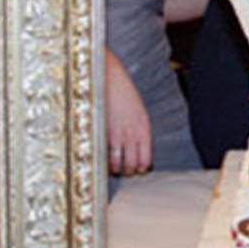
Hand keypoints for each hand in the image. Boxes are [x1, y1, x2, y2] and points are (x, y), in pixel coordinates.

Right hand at [105, 50, 153, 175]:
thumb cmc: (123, 92)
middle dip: (128, 170)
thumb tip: (136, 147)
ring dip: (115, 169)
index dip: (140, 167)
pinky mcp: (102, 133)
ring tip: (112, 166)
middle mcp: (133, 135)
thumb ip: (138, 130)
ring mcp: (117, 136)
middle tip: (123, 168)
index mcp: (144, 129)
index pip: (146, 161)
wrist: (109, 77)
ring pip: (118, 166)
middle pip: (132, 166)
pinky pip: (105, 157)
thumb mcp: (138, 112)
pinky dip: (104, 162)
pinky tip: (103, 158)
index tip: (136, 168)